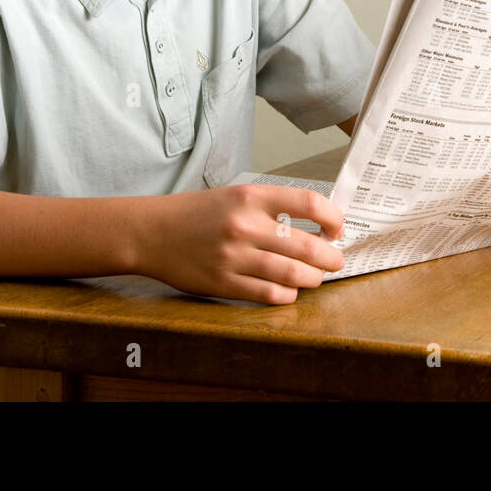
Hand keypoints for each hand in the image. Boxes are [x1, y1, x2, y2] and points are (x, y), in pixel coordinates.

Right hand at [135, 185, 344, 304]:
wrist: (152, 232)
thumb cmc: (198, 214)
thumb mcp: (235, 195)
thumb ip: (272, 207)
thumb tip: (318, 225)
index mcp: (250, 197)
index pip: (309, 203)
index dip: (333, 218)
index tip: (337, 229)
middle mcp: (244, 225)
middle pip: (308, 246)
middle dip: (331, 258)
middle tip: (335, 261)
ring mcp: (234, 257)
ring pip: (293, 275)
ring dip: (313, 279)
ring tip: (316, 278)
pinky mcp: (224, 284)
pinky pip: (269, 295)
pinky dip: (288, 295)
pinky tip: (289, 290)